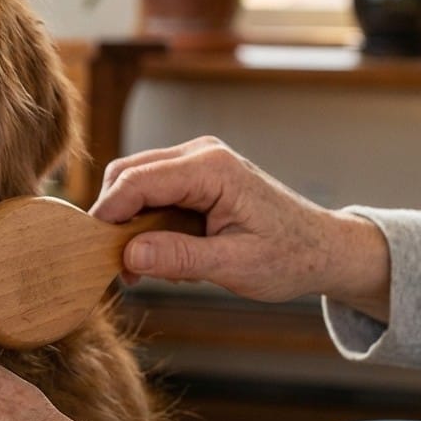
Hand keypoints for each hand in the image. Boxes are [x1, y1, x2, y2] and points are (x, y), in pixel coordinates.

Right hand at [90, 136, 389, 318]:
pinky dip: (146, 219)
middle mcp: (200, 154)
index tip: (96, 252)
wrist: (325, 249)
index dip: (108, 214)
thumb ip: (180, 258)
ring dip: (130, 220)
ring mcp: (198, 160)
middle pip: (127, 173)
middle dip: (115, 217)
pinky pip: (152, 189)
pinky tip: (166, 250)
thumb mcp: (235, 266)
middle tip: (121, 266)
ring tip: (148, 263)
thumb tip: (128, 255)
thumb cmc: (290, 257)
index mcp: (210, 169)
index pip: (136, 181)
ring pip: (135, 180)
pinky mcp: (196, 174)